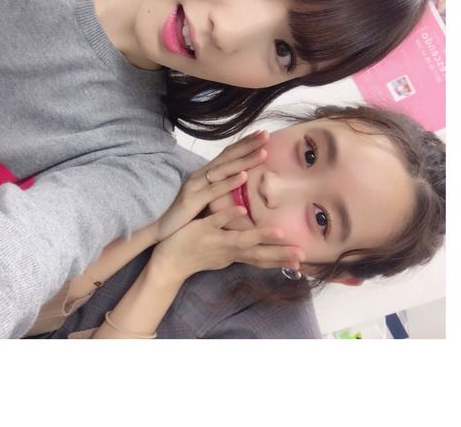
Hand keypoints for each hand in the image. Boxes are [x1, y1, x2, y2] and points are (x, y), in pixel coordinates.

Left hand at [150, 205, 304, 283]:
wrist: (168, 262)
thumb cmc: (198, 254)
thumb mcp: (223, 252)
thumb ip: (241, 246)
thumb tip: (257, 242)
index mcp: (234, 254)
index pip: (262, 258)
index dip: (282, 259)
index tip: (303, 261)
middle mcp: (228, 250)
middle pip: (258, 253)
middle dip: (281, 253)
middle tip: (302, 255)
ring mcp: (216, 240)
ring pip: (241, 239)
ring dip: (260, 235)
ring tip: (280, 232)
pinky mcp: (201, 230)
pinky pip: (216, 222)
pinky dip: (228, 217)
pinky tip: (241, 210)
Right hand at [152, 131, 268, 243]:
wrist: (161, 228)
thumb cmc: (185, 214)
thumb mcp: (204, 198)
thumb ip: (218, 188)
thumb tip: (238, 182)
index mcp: (204, 174)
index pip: (227, 154)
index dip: (244, 143)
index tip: (262, 134)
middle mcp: (200, 175)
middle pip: (227, 156)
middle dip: (248, 145)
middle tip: (267, 135)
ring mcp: (196, 186)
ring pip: (224, 170)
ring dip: (244, 160)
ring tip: (263, 153)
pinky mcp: (193, 200)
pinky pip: (214, 190)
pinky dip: (229, 182)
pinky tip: (244, 176)